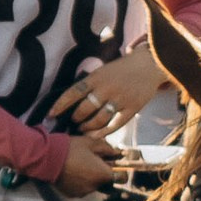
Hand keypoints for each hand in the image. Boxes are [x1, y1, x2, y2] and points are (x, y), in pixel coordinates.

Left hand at [51, 39, 165, 130]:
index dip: (60, 105)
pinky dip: (103, 132)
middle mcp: (106, 88)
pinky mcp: (132, 108)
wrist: (149, 65)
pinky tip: (96, 134)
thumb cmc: (122, 70)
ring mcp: (120, 99)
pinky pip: (115, 125)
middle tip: (73, 122)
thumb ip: (89, 84)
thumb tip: (71, 100)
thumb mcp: (103, 71)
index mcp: (96, 78)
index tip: (50, 115)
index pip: (73, 92)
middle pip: (84, 109)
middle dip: (75, 118)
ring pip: (98, 120)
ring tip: (83, 128)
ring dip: (87, 127)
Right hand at [57, 129, 123, 196]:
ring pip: (92, 184)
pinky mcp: (71, 194)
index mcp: (103, 174)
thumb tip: (114, 152)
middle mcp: (95, 187)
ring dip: (89, 176)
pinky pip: (80, 188)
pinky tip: (72, 171)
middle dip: (100, 171)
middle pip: (104, 180)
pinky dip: (79, 181)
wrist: (46, 157)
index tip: (112, 162)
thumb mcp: (91, 142)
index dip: (118, 169)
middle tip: (92, 159)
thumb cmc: (70, 148)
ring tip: (79, 165)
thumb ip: (107, 148)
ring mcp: (82, 192)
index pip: (120, 177)